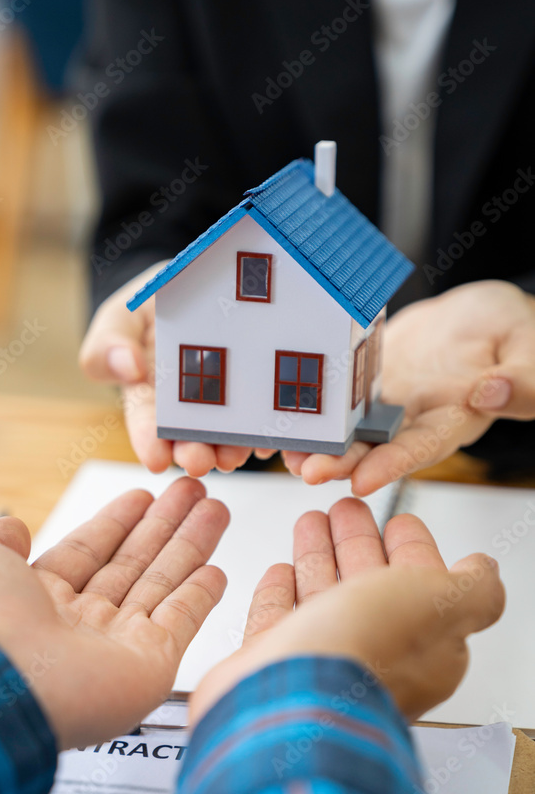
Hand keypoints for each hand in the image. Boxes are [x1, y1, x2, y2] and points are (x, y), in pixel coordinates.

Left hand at [0, 478, 228, 749]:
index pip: (88, 550)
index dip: (117, 521)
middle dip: (164, 526)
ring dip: (190, 546)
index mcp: (35, 597)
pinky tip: (216, 570)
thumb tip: (10, 525)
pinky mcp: (149, 665)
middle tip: (193, 492)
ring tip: (215, 509)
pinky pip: (180, 622)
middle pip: (133, 562)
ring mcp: (115, 645)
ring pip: (162, 584)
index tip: (144, 496)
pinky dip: (200, 596)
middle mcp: (77, 623)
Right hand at [79, 265, 262, 475]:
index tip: (154, 459)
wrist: (197, 284)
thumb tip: (128, 369)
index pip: (145, 421)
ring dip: (230, 447)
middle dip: (193, 451)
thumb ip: (108, 343)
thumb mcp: (122, 314)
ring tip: (233, 456)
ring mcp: (225, 399)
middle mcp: (187, 405)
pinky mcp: (257, 391)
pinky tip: (267, 438)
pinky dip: (266, 427)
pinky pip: (264, 412)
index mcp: (149, 394)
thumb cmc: (154, 301)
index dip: (148, 440)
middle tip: (198, 461)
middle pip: (189, 434)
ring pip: (228, 430)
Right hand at [190, 497, 504, 725]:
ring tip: (310, 521)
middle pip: (366, 584)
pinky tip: (280, 570)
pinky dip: (279, 593)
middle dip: (358, 542)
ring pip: (321, 595)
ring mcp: (320, 659)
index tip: (398, 521)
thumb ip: (474, 587)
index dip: (411, 549)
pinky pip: (277, 621)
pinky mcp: (272, 663)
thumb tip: (485, 571)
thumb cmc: (364, 652)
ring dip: (317, 554)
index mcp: (420, 645)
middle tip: (345, 509)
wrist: (290, 698)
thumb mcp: (441, 603)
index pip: (419, 585)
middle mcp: (371, 655)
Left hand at [282, 280, 534, 494]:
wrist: (480, 313)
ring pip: (350, 430)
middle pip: (378, 447)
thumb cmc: (513, 328)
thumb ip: (520, 377)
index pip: (425, 447)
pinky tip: (283, 420)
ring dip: (319, 444)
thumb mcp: (529, 345)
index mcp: (458, 417)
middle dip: (342, 461)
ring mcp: (390, 403)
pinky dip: (312, 414)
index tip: (363, 480)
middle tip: (308, 470)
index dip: (394, 464)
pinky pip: (337, 401)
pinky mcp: (368, 383)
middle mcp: (418, 419)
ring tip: (285, 454)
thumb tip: (490, 391)